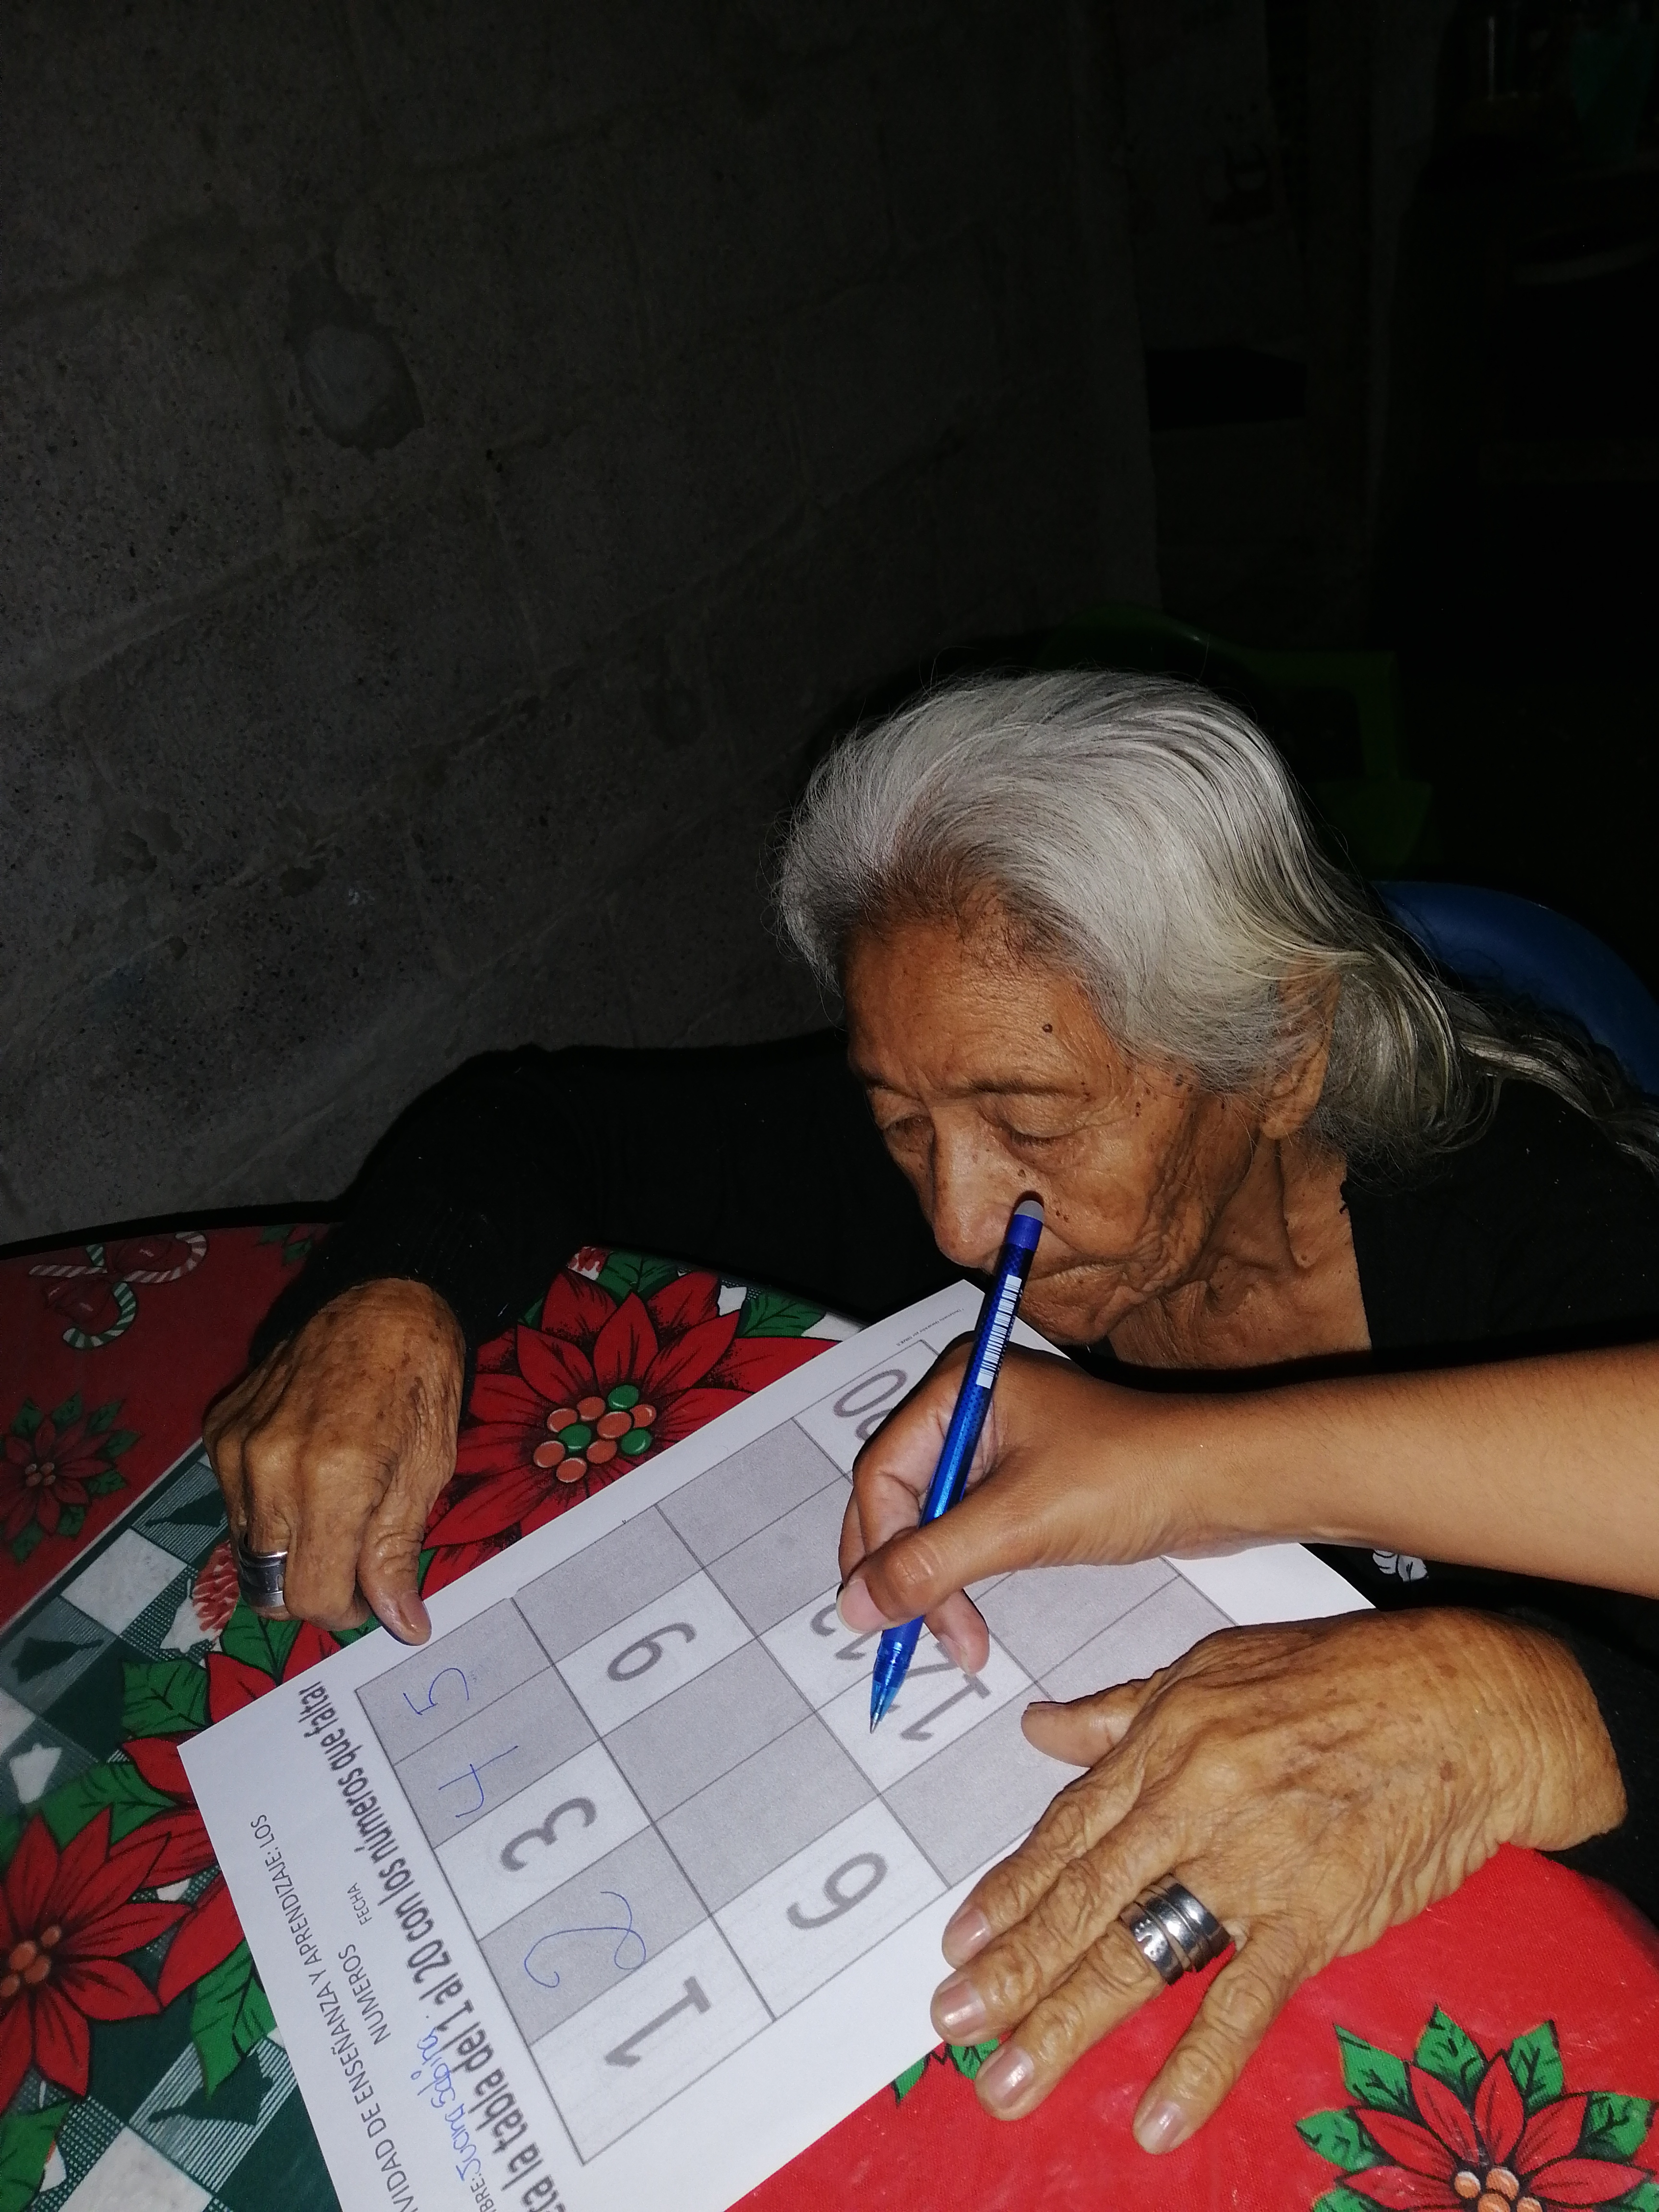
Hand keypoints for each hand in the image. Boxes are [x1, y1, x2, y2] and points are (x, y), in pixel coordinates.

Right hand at [204, 1279, 464, 1640]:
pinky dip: (269, 1508)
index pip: (311, 1595)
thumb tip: (403, 1627)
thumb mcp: (428, 1470)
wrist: (381, 1302)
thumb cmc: (420, 1382)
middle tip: (357, 1563)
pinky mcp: (218, 1431)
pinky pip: (234, 1503)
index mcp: (332, 1480)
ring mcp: (235, 1447)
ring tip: (335, 1509)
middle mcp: (269, 1468)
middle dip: (314, 1589)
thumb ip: (398, 1552)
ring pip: (248, 1549)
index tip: (373, 1597)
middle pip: (269, 1585)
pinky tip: (307, 1472)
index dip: (347, 1611)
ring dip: (290, 1549)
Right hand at [837, 1344, 1215, 1669]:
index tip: (877, 1617)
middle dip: (907, 1574)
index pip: (884, 1472)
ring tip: (961, 1644)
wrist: (1224, 1484)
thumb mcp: (1019, 1524)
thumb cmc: (1133, 1479)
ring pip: (933, 1522)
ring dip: (937, 1584)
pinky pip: (969, 1530)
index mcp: (962, 1385)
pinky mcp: (1026, 1477)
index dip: (874, 1549)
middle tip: (914, 1641)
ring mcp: (999, 1440)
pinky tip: (970, 1622)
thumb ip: (930, 1564)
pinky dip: (965, 1576)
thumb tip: (854, 1608)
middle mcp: (972, 1404)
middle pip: (901, 1498)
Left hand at [924, 1610, 1622, 2147]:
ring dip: (1070, 2021)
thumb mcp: (1214, 1667)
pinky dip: (1201, 2064)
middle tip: (955, 2027)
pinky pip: (1246, 1999)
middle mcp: (1194, 1802)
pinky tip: (1158, 2118)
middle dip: (1014, 1970)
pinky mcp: (1315, 1918)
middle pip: (1086, 1900)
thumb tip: (1040, 1728)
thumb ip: (1120, 1711)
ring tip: (1012, 2079)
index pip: (1070, 1831)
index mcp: (1165, 1740)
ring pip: (1142, 1953)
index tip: (960, 1944)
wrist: (1465, 1707)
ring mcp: (1252, 1865)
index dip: (1010, 1892)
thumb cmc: (1343, 1675)